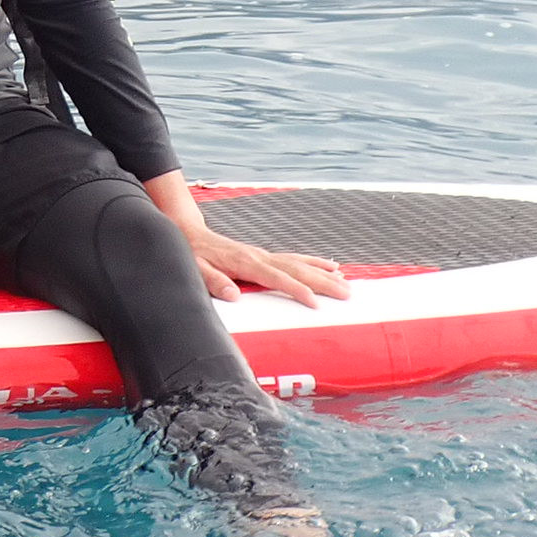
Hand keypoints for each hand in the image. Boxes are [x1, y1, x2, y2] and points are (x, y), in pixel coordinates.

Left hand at [185, 229, 348, 306]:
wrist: (189, 233)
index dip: (297, 290)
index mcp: (245, 263)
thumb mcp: (196, 270)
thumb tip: (234, 296)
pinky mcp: (264, 256)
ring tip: (346, 281)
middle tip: (347, 294)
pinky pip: (294, 260)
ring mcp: (263, 255)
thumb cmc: (193, 254)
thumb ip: (214, 282)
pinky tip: (329, 267)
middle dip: (323, 282)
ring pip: (300, 263)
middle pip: (297, 270)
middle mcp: (259, 257)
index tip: (316, 303)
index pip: (276, 278)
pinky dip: (314, 263)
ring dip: (323, 273)